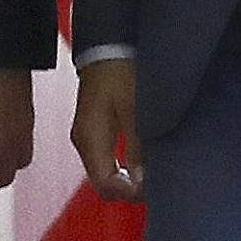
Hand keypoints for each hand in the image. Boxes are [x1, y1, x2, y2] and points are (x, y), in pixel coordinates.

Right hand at [71, 58, 143, 202]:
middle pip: (103, 184)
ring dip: (126, 180)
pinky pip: (105, 161)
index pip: (105, 185)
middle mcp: (84, 143)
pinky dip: (122, 168)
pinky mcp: (93, 131)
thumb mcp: (135, 109)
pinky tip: (141, 165)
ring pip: (104, 174)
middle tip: (157, 186)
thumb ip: (138, 146)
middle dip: (129, 191)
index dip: (130, 193)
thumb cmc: (121, 73)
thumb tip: (143, 181)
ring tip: (152, 177)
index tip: (154, 189)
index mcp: (91, 139)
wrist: (106, 47)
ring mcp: (86, 138)